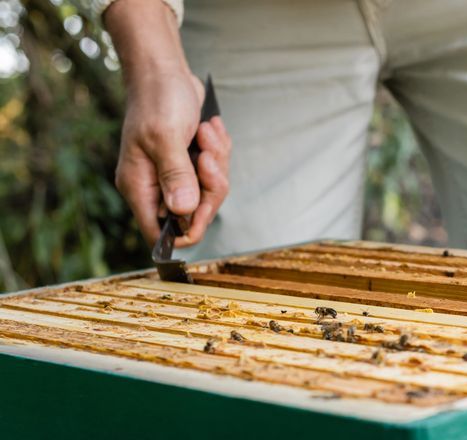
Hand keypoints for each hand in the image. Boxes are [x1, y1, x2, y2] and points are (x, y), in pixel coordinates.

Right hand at [116, 70, 230, 247]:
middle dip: (210, 185)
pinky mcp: (192, 164)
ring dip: (216, 161)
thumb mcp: (166, 137)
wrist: (164, 72)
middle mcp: (157, 186)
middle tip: (206, 156)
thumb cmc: (157, 100)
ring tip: (206, 133)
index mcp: (139, 186)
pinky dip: (219, 151)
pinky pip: (217, 172)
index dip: (185, 230)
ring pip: (210, 191)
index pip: (160, 232)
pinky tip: (209, 128)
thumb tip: (184, 211)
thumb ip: (176, 175)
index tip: (202, 208)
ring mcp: (176, 176)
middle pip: (195, 213)